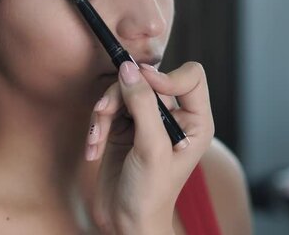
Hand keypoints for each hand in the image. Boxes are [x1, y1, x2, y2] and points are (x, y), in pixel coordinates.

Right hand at [85, 61, 213, 233]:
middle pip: (148, 81)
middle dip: (122, 97)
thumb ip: (142, 105)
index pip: (191, 77)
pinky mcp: (124, 128)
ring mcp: (147, 121)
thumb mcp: (151, 148)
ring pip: (123, 92)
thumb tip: (129, 69)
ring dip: (104, 113)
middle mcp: (174, 118)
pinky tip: (93, 150)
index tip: (143, 85)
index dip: (167, 77)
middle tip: (104, 113)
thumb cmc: (151, 195)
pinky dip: (97, 126)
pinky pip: (108, 109)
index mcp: (195, 122)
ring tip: (96, 140)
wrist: (126, 223)